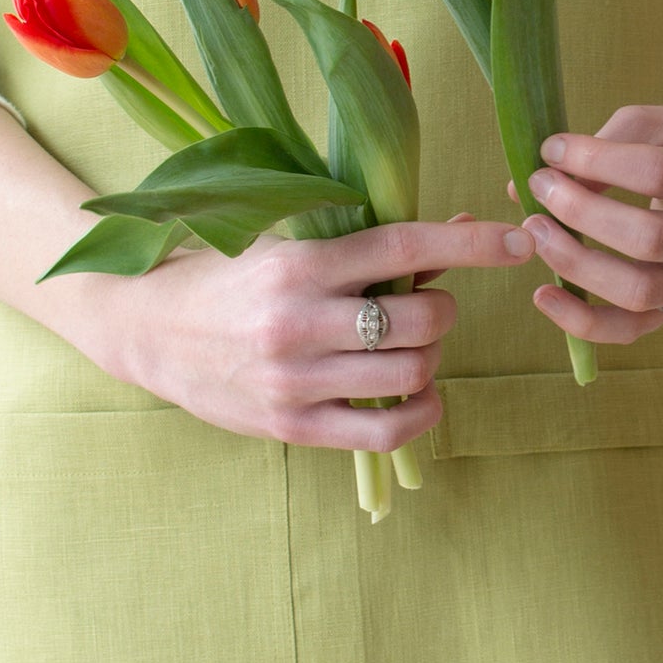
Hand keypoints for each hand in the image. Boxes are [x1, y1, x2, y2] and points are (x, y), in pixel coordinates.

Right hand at [100, 214, 534, 451]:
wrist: (144, 326)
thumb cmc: (224, 274)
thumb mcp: (287, 242)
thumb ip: (365, 244)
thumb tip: (456, 230)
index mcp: (300, 262)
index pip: (404, 245)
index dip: (472, 242)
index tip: (518, 238)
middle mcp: (299, 320)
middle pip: (422, 318)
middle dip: (441, 310)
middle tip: (423, 307)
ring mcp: (296, 379)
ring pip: (412, 374)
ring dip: (430, 356)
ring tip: (411, 347)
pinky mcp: (292, 426)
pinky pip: (385, 432)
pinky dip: (420, 414)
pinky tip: (417, 397)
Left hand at [512, 104, 662, 346]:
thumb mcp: (654, 126)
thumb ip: (599, 147)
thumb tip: (523, 186)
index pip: (657, 172)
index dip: (596, 160)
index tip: (552, 149)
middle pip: (649, 238)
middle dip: (581, 213)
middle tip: (540, 188)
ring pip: (639, 290)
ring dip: (576, 264)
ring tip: (534, 232)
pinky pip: (630, 329)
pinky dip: (582, 321)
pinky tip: (543, 295)